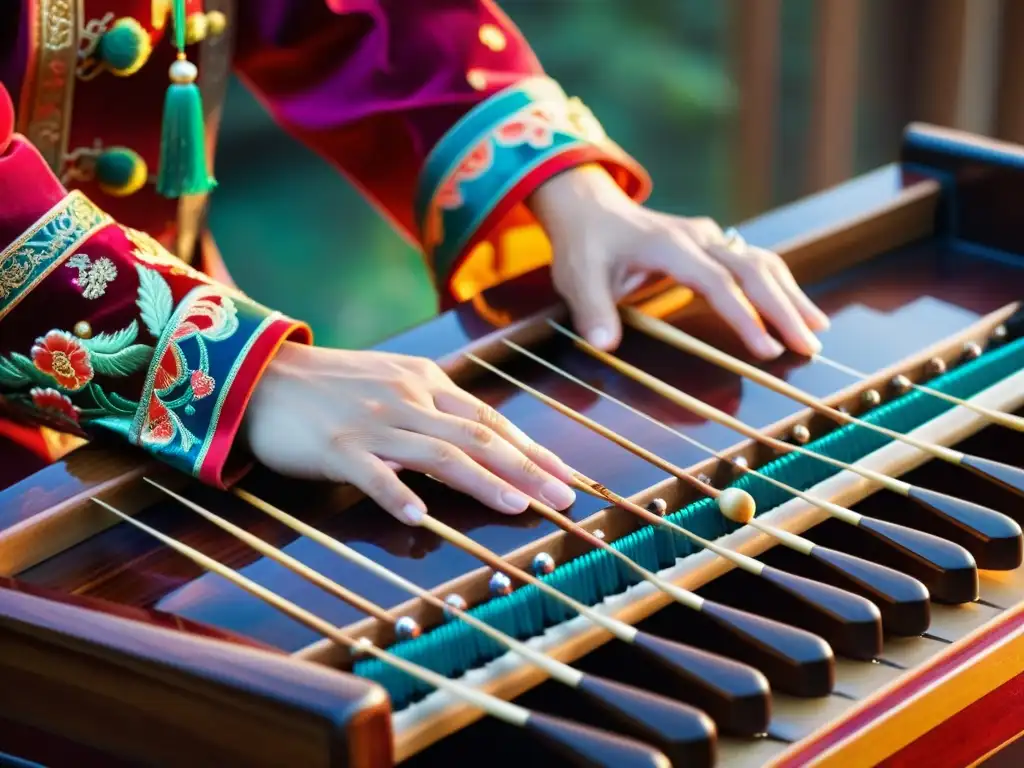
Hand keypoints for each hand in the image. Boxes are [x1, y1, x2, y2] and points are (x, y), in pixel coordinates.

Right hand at [243, 343, 575, 524]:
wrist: (262, 375)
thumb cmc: (331, 385)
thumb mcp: (393, 381)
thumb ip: (434, 406)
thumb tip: (482, 436)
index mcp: (426, 382)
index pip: (492, 418)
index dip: (532, 449)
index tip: (566, 474)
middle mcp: (408, 399)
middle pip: (478, 436)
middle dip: (527, 469)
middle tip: (564, 497)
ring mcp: (373, 423)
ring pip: (439, 454)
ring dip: (483, 481)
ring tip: (518, 506)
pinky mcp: (335, 446)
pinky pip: (371, 473)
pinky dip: (397, 494)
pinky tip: (419, 518)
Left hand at [528, 165, 829, 356]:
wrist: (592, 209)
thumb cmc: (586, 246)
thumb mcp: (578, 278)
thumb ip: (592, 311)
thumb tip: (603, 345)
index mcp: (669, 245)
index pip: (716, 282)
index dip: (743, 316)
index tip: (766, 349)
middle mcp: (699, 237)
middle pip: (753, 269)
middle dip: (784, 309)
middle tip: (808, 347)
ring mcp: (710, 238)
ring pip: (762, 262)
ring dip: (791, 296)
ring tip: (817, 331)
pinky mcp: (715, 245)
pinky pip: (756, 262)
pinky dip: (781, 287)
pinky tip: (798, 312)